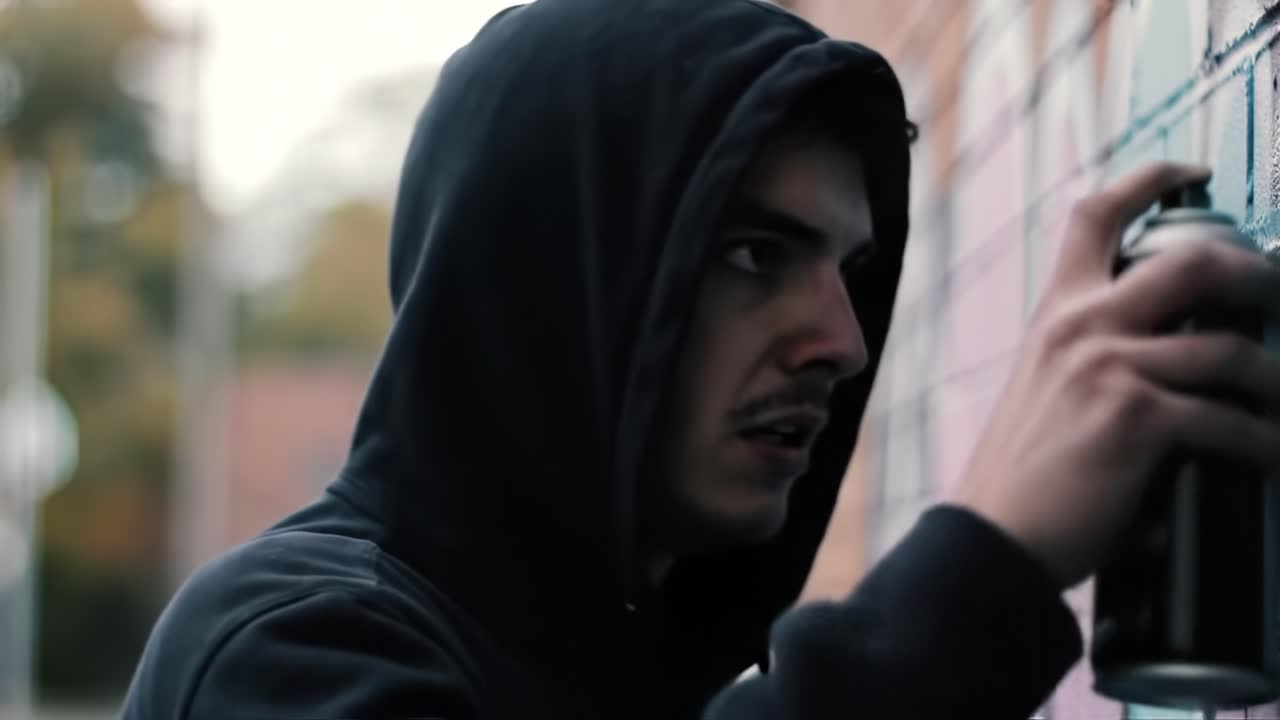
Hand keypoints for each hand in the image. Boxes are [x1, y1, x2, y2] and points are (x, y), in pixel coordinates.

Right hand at [951, 162, 1279, 588]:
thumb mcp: (1046, 384)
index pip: (1096, 215)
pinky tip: (1272, 454)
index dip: (1151, 179)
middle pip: (1189, 260)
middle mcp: (1082, 326)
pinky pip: (1231, 420)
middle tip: (1274, 294)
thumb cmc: (1022, 470)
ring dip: (1274, 379)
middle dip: (1252, 273)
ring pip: (1228, 348)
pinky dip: (1264, 441)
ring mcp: (1110, 368)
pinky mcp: (1137, 420)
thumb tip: (1173, 343)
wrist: (994, 533)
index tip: (1194, 173)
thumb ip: (1093, 348)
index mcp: (1056, 312)